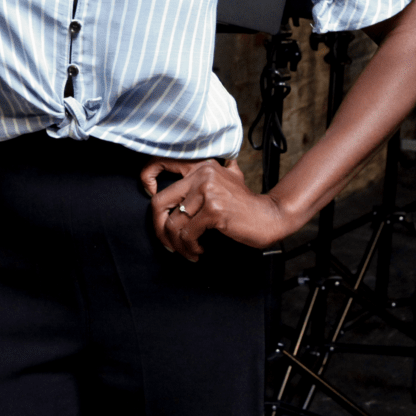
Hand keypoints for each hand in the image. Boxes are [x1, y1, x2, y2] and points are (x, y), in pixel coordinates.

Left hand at [140, 157, 292, 261]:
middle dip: (158, 228)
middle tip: (167, 243)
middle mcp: (202, 174)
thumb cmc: (244, 204)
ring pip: (173, 224)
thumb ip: (204, 175)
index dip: (146, 180)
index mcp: (201, 166)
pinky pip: (187, 234)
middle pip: (159, 202)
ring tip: (187, 251)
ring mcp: (208, 192)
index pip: (161, 164)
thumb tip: (173, 186)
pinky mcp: (214, 211)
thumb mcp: (226, 178)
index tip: (154, 206)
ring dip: (177, 245)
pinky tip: (199, 250)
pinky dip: (190, 247)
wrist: (269, 216)